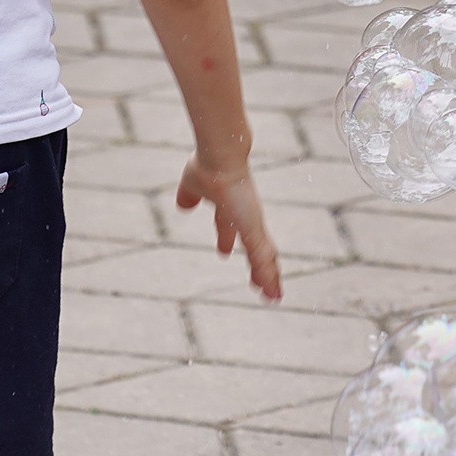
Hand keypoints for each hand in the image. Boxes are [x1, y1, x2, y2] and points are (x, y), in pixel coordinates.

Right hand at [175, 153, 281, 300]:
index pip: (230, 227)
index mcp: (229, 207)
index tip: (222, 251)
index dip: (227, 239)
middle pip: (255, 247)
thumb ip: (189, 196)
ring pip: (264, 257)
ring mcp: (253, 225)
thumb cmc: (207, 166)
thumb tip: (182, 206)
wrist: (220, 158)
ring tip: (273, 296)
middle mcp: (246, 217)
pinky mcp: (254, 230)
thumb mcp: (191, 185)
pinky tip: (272, 290)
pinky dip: (268, 275)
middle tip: (259, 283)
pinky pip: (263, 258)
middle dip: (257, 265)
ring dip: (268, 277)